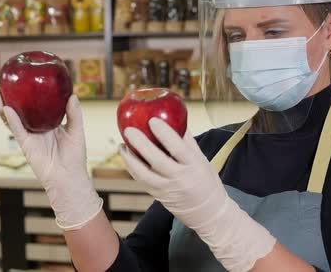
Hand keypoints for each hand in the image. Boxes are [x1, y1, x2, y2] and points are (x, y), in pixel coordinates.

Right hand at [0, 89, 101, 229]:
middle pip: (20, 110)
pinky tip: (6, 108)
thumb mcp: (76, 130)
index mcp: (48, 124)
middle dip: (10, 98)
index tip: (26, 81)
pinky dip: (12, 120)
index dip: (29, 95)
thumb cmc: (74, 156)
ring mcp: (29, 136)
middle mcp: (36, 128)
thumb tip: (72, 96)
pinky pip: (17, 130)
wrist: (68, 177)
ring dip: (3, 106)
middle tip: (4, 83)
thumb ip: (74, 114)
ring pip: (12, 119)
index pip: (36, 106)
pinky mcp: (26, 145)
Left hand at [120, 118, 275, 271]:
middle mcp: (180, 178)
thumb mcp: (202, 160)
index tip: (152, 120)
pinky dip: (132, 167)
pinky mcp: (158, 196)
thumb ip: (188, 141)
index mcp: (194, 166)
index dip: (164, 134)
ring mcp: (167, 189)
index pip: (178, 148)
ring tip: (122, 144)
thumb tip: (175, 119)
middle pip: (157, 161)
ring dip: (130, 158)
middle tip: (129, 130)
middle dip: (141, 144)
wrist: (208, 212)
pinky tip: (127, 156)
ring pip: (144, 174)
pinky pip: (141, 180)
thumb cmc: (206, 180)